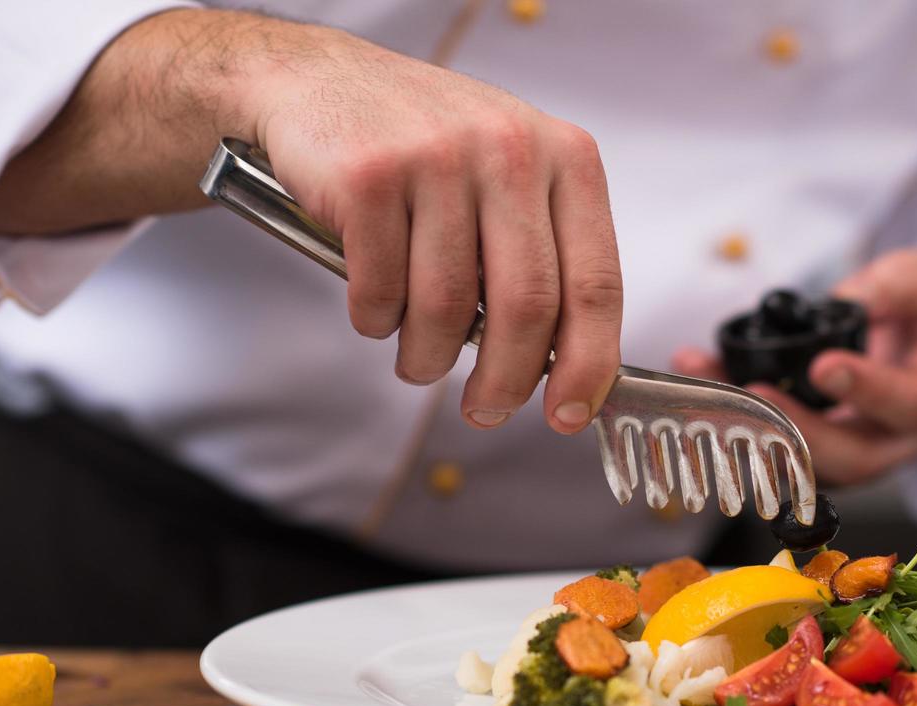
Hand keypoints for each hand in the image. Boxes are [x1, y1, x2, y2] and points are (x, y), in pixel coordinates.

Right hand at [243, 25, 621, 433]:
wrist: (319, 82)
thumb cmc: (426, 148)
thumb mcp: (509, 178)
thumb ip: (543, 256)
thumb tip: (562, 367)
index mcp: (565, 157)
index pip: (596, 283)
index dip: (587, 364)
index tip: (569, 413)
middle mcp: (510, 149)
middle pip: (527, 307)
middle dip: (505, 382)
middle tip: (485, 410)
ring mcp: (439, 158)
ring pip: (449, 308)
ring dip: (429, 357)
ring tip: (417, 360)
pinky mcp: (370, 175)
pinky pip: (382, 291)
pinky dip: (376, 320)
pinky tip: (374, 306)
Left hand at [672, 250, 916, 485]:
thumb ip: (902, 285)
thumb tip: (848, 296)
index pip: (905, 405)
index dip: (865, 389)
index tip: (823, 366)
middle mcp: (892, 443)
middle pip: (847, 459)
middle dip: (794, 429)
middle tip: (753, 391)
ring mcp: (849, 457)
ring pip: (799, 463)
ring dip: (747, 426)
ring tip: (705, 378)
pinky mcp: (810, 455)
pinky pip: (770, 447)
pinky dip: (731, 416)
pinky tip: (699, 377)